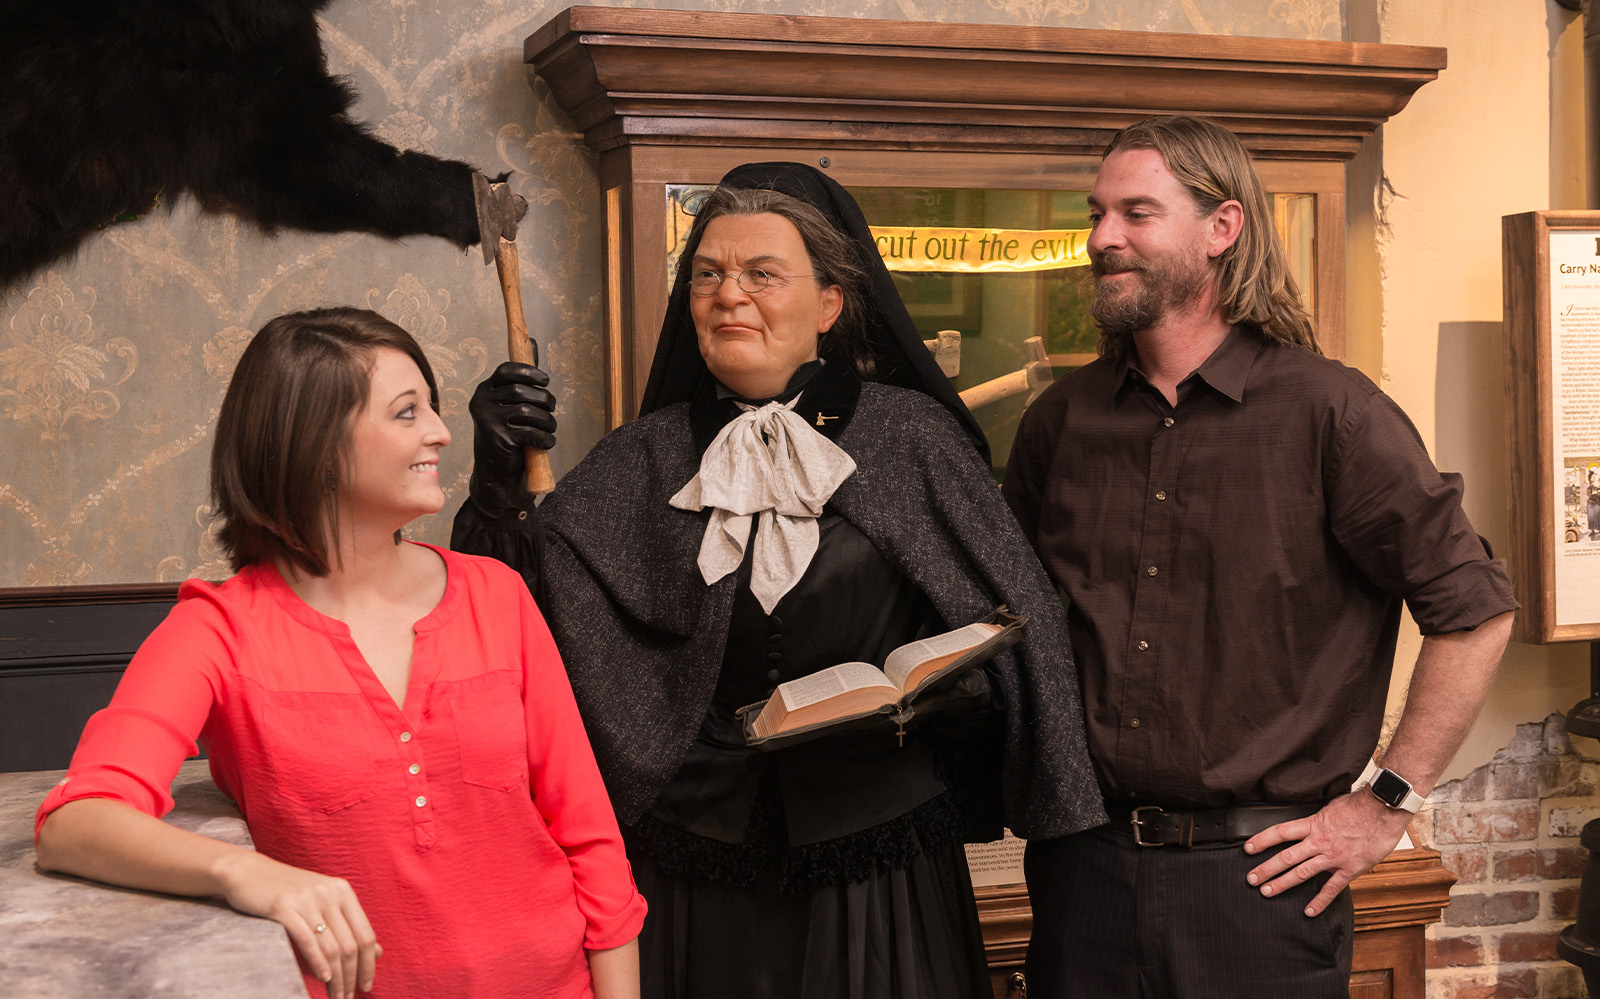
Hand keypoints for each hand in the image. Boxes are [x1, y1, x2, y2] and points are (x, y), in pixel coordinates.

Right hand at [214, 850, 380, 998]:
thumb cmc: (286, 891)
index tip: (366, 986)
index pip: (366, 935)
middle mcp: (330, 893)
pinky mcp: (284, 907)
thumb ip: (348, 924)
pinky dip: (318, 963)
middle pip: (350, 945)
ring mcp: (308, 899)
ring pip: (331, 947)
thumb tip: (378, 952)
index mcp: (343, 892)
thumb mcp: (323, 902)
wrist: (247, 871)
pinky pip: (308, 940)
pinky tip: (323, 978)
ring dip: (336, 977)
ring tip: (336, 996)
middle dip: (352, 977)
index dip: (369, 964)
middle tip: (347, 998)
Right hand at [468, 358, 556, 513]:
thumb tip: (531, 341)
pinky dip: (544, 438)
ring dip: (547, 421)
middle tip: (551, 410)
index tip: (545, 381)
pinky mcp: (498, 439)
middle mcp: (481, 403)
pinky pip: (529, 432)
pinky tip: (546, 443)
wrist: (496, 472)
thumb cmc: (508, 433)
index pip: (507, 370)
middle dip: (544, 400)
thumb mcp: (512, 404)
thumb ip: (523, 376)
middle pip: (521, 391)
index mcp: (484, 391)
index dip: (530, 372)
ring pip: (528, 412)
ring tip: (550, 429)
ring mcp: (487, 421)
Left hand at [1242, 792, 1412, 916]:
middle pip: (1286, 856)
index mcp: (1313, 824)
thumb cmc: (1360, 805)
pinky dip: (1319, 901)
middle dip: (1266, 868)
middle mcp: (1319, 842)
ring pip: (1302, 873)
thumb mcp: (1331, 806)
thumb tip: (1309, 822)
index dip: (1262, 840)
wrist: (1384, 809)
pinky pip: (1332, 888)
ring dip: (1282, 883)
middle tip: (1250, 879)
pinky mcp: (1350, 869)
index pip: (1280, 832)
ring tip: (1266, 892)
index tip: (1248, 848)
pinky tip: (1308, 911)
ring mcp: (1333, 857)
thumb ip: (1318, 818)